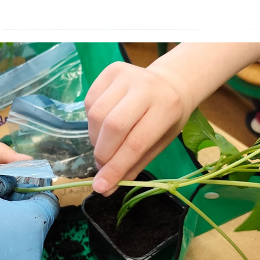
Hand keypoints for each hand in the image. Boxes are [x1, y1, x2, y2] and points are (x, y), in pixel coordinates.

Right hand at [85, 61, 191, 195]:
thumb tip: (105, 188)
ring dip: (95, 139)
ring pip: (96, 115)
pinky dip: (92, 122)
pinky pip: (90, 103)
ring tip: (106, 144)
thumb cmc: (165, 119)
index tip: (101, 187)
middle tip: (103, 165)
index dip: (115, 168)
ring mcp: (127, 75)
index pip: (136, 143)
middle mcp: (146, 86)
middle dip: (103, 153)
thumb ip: (133, 165)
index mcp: (167, 107)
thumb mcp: (159, 143)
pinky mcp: (110, 71)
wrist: (170, 84)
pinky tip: (104, 124)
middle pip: (113, 126)